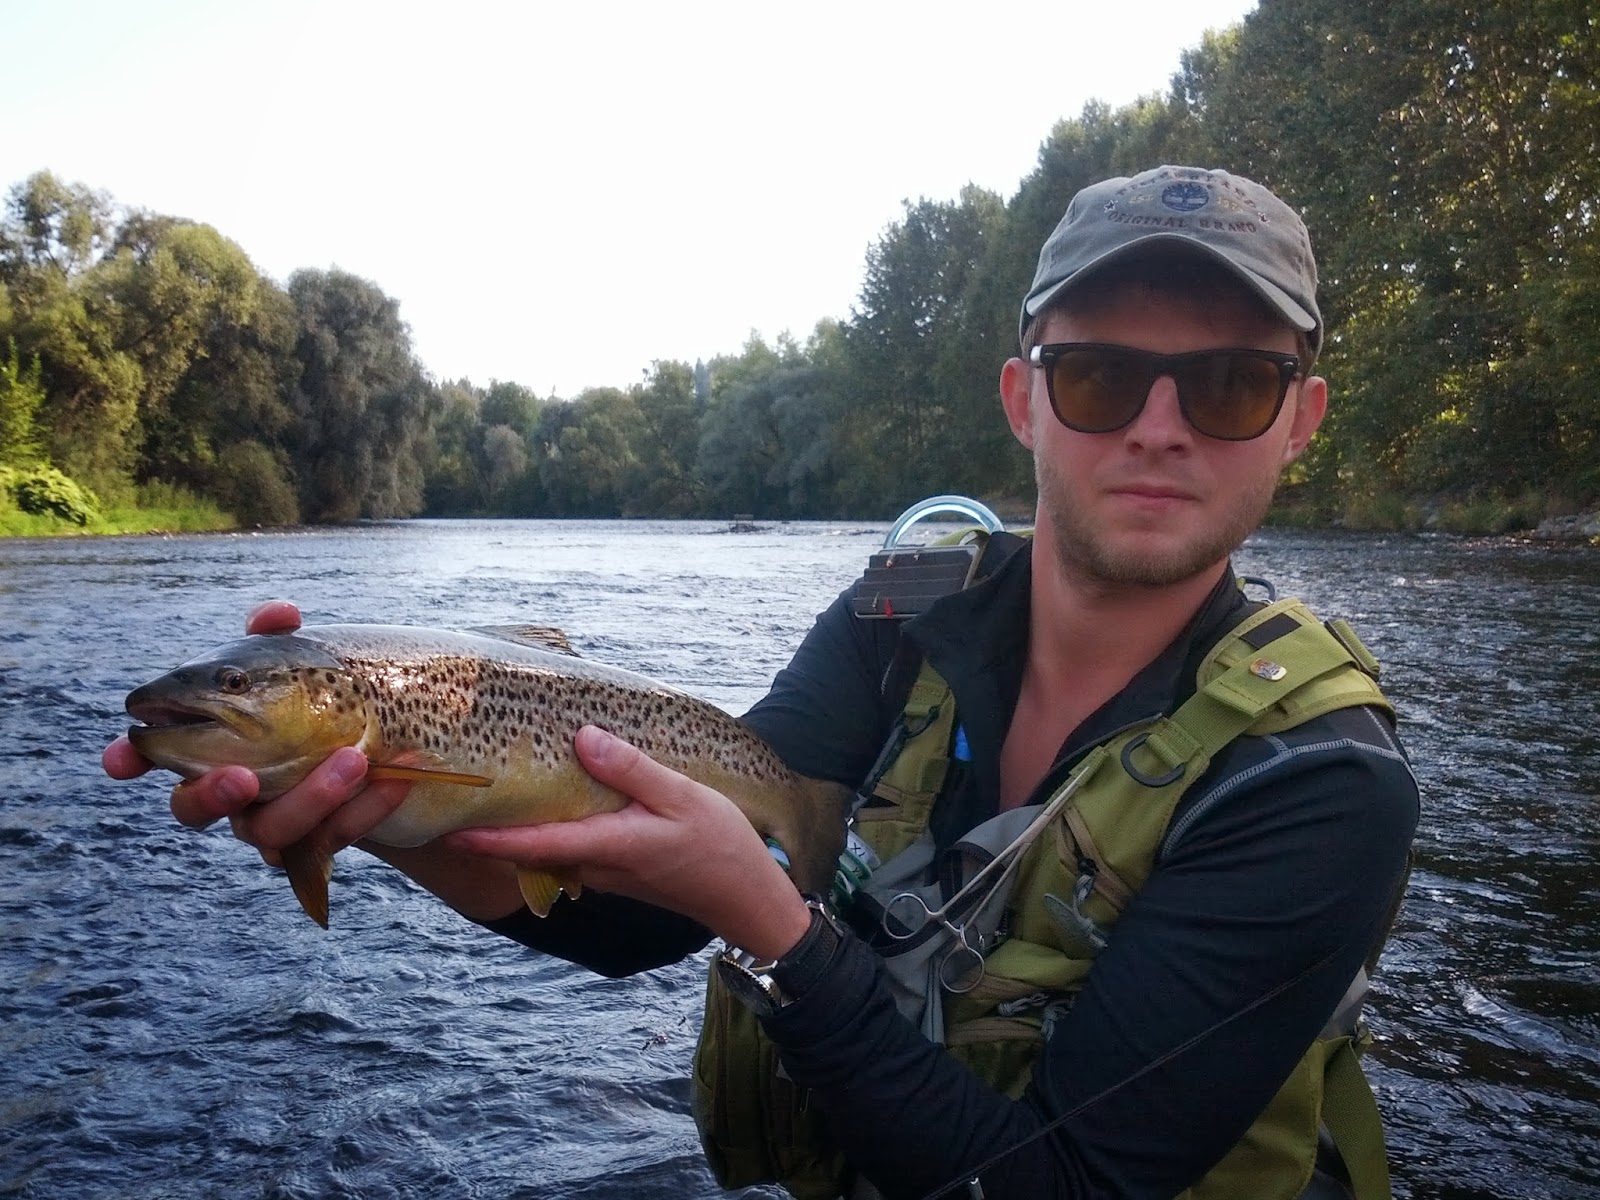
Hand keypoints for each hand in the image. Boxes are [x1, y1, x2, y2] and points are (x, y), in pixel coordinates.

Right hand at [104, 600, 405, 864]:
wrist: (386, 756)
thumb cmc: (322, 701)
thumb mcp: (306, 664)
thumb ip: (284, 639)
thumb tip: (277, 614)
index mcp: (210, 740)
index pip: (153, 753)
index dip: (132, 757)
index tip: (122, 759)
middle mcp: (231, 789)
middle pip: (193, 809)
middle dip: (212, 794)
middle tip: (243, 777)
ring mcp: (272, 821)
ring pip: (270, 831)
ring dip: (311, 797)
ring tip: (355, 759)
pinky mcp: (320, 843)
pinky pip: (333, 840)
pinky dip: (363, 811)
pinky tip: (394, 781)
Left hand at [447, 726, 811, 958]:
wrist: (746, 898)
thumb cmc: (720, 845)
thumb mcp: (681, 796)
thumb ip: (631, 769)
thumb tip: (582, 738)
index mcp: (608, 845)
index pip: (532, 844)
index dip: (486, 838)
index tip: (446, 828)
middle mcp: (597, 865)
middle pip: (530, 850)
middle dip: (491, 833)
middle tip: (455, 801)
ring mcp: (606, 873)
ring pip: (550, 851)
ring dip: (519, 833)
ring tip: (492, 798)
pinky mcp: (619, 872)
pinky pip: (572, 850)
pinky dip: (551, 833)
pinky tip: (552, 806)